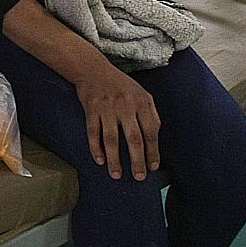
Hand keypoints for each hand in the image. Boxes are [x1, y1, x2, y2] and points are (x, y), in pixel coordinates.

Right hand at [74, 63, 161, 179]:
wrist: (93, 69)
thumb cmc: (121, 85)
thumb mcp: (142, 94)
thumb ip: (151, 114)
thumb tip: (155, 138)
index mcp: (141, 102)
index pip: (151, 131)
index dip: (153, 151)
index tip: (153, 167)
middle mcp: (125, 106)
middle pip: (133, 138)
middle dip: (137, 160)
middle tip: (139, 177)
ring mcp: (106, 108)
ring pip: (111, 139)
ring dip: (114, 159)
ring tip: (117, 175)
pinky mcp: (91, 109)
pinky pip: (93, 133)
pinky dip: (95, 148)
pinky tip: (99, 160)